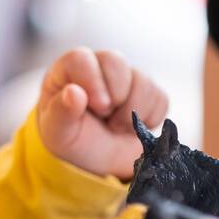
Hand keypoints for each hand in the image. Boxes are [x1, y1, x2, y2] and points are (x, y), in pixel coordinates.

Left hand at [37, 48, 168, 179]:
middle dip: (116, 94)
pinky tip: (132, 127)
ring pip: (142, 79)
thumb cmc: (73, 140)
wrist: (99, 160)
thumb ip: (61, 112)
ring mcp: (125, 76)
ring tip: (116, 125)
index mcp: (68, 71)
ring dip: (133, 110)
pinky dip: (149, 118)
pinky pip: (160, 97)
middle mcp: (97, 66)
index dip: (93, 81)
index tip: (99, 108)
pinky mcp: (148, 91)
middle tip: (106, 116)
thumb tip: (73, 92)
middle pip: (115, 61)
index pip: (82, 59)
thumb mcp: (58, 133)